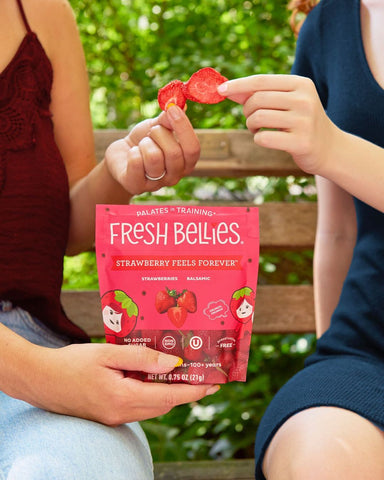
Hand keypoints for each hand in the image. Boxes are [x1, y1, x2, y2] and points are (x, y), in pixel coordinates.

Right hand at [22, 343, 217, 425]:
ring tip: (181, 372)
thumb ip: (141, 357)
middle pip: (164, 404)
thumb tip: (173, 362)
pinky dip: (152, 394)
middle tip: (201, 374)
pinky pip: (139, 407)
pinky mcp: (108, 415)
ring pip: (153, 407)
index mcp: (122, 397)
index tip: (213, 384)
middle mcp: (121, 413)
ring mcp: (114, 417)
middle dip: (185, 391)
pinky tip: (151, 376)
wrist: (40, 380)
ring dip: (169, 392)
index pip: (169, 396)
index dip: (193, 390)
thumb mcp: (107, 354)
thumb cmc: (72, 363)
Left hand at [104, 106, 199, 194]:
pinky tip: (132, 155)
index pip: (193, 149)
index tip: (173, 109)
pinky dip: (132, 152)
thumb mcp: (157, 126)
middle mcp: (174, 177)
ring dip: (144, 144)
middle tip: (151, 132)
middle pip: (174, 153)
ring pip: (154, 157)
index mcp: (185, 163)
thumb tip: (178, 107)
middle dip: (159, 134)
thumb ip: (168, 119)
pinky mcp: (136, 186)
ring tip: (141, 146)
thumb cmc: (145, 140)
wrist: (122, 153)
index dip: (184, 128)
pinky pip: (136, 162)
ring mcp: (156, 184)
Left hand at [218, 74, 337, 175]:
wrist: (329, 148)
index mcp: (301, 84)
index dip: (238, 85)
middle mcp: (304, 99)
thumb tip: (227, 89)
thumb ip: (260, 94)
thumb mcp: (286, 102)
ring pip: (258, 118)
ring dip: (251, 125)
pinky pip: (264, 138)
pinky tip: (266, 139)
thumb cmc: (300, 122)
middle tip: (251, 119)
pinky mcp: (301, 142)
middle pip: (257, 100)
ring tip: (257, 129)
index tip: (220, 89)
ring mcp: (304, 121)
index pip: (261, 80)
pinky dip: (258, 139)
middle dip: (246, 110)